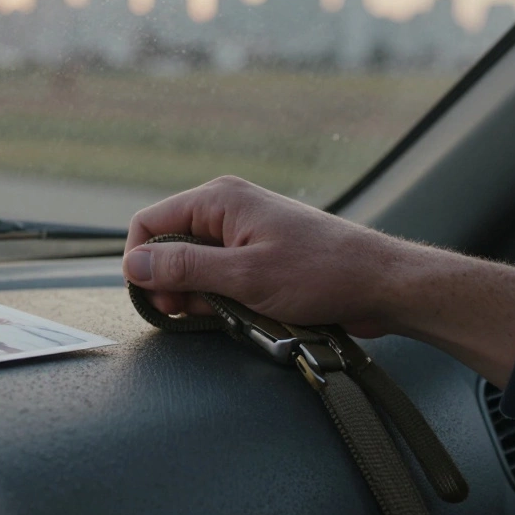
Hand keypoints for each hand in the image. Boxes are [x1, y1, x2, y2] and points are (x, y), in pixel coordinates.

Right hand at [123, 176, 514, 384]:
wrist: (381, 284)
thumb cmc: (323, 273)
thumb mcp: (244, 276)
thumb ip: (184, 269)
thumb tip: (133, 264)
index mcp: (219, 200)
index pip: (149, 223)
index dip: (142, 264)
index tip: (156, 299)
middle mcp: (228, 209)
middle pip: (169, 247)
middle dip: (172, 285)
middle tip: (191, 314)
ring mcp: (244, 233)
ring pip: (195, 267)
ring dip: (201, 296)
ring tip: (229, 314)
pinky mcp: (259, 255)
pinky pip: (221, 276)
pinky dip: (223, 299)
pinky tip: (243, 314)